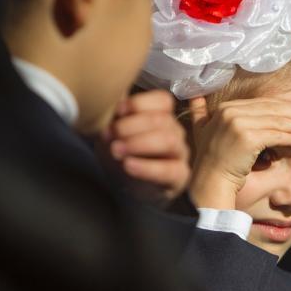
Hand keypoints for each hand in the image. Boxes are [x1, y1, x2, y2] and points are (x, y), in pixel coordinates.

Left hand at [100, 90, 190, 204]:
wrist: (124, 189)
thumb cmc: (120, 156)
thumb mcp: (111, 133)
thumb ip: (115, 116)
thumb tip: (115, 101)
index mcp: (161, 117)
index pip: (163, 101)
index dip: (139, 103)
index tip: (117, 112)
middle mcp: (175, 132)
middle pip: (162, 120)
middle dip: (132, 126)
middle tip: (110, 136)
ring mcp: (180, 154)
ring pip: (169, 141)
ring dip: (139, 144)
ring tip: (117, 151)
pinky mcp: (180, 176)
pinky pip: (169, 169)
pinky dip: (147, 167)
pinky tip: (128, 165)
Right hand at [187, 97, 290, 209]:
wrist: (210, 182)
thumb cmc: (212, 160)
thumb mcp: (201, 130)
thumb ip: (199, 111)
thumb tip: (195, 95)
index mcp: (225, 108)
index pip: (262, 103)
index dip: (283, 105)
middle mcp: (230, 112)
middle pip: (272, 109)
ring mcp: (238, 124)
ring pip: (277, 122)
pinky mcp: (248, 138)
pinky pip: (276, 135)